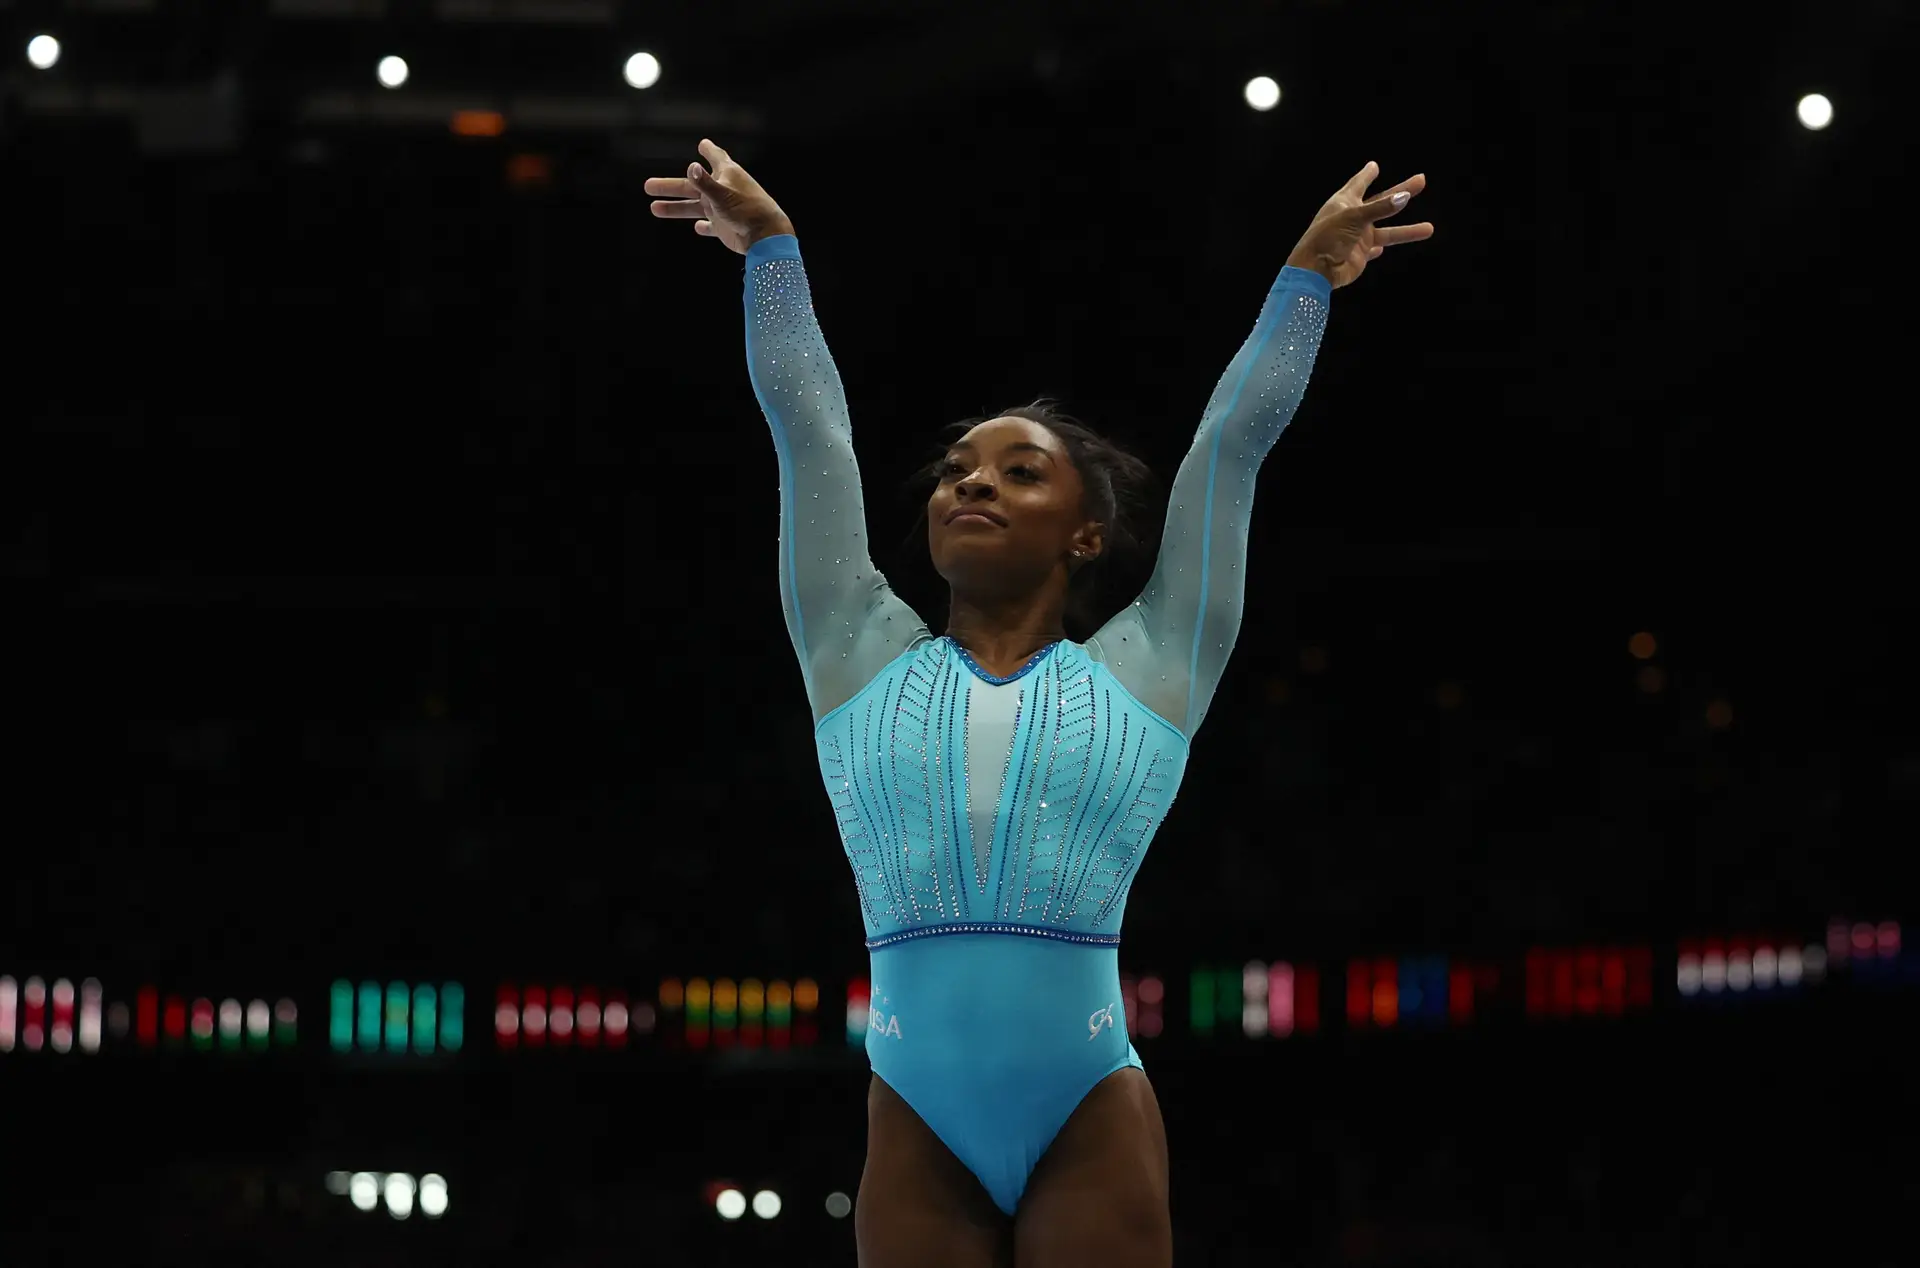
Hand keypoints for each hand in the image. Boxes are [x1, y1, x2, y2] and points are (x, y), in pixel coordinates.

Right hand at [643, 138, 793, 254]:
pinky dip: (704, 226)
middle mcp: (723, 190)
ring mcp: (723, 210)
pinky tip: (697, 227)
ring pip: (694, 207)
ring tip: (654, 208)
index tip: (703, 144)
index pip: (716, 157)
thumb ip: (705, 183)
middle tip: (648, 185)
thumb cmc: (747, 211)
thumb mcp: (722, 195)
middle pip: (692, 185)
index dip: (708, 150)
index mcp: (726, 175)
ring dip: (676, 207)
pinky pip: (711, 226)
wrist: (765, 237)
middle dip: (670, 186)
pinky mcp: (726, 227)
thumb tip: (691, 167)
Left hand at [1285, 162, 1432, 288]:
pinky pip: (1373, 249)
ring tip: (1430, 228)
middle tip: (1421, 180)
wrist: (1316, 270)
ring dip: (1407, 230)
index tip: (1374, 165)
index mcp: (1345, 202)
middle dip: (1401, 192)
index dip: (1367, 174)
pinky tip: (1383, 248)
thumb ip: (1379, 208)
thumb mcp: (1354, 217)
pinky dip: (1379, 248)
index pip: (1358, 183)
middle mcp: (1353, 218)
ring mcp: (1358, 237)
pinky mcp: (1360, 255)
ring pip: (1388, 231)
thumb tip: (1403, 197)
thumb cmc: (1328, 237)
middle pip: (1382, 202)